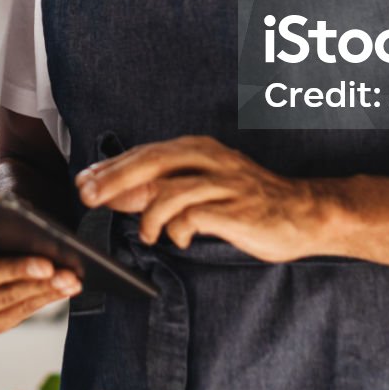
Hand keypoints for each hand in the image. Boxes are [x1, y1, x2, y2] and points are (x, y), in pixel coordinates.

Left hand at [76, 135, 327, 262]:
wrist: (304, 213)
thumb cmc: (249, 201)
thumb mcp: (202, 185)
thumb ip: (163, 186)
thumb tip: (116, 193)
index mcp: (199, 149)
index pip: (144, 153)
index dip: (111, 167)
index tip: (84, 181)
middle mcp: (209, 160)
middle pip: (150, 163)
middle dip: (114, 180)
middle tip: (89, 197)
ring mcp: (223, 184)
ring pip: (168, 191)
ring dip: (148, 217)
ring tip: (147, 235)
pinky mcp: (235, 210)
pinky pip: (193, 217)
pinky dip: (178, 231)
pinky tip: (181, 239)